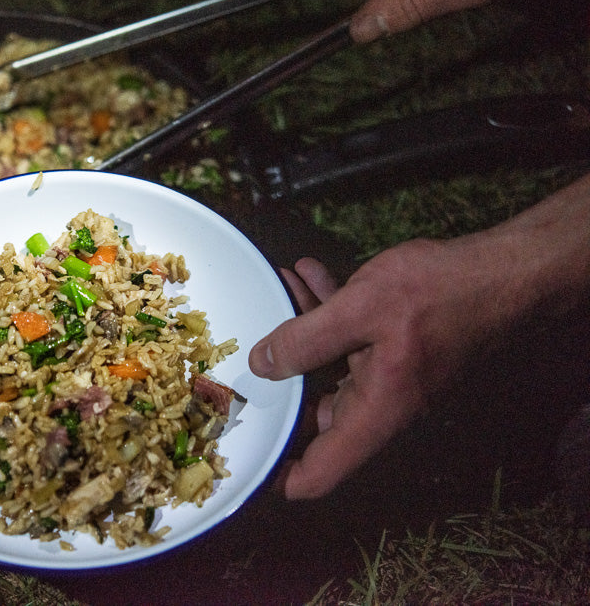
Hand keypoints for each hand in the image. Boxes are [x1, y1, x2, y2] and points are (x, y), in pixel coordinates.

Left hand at [250, 173, 589, 498]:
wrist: (504, 273)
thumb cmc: (442, 293)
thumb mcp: (359, 309)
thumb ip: (305, 340)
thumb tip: (262, 365)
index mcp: (375, 413)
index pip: (322, 472)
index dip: (282, 476)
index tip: (250, 460)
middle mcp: (381, 406)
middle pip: (314, 416)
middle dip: (278, 383)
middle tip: (245, 353)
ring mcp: (388, 379)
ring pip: (327, 368)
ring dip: (299, 333)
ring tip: (280, 290)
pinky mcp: (393, 352)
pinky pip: (349, 341)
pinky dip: (326, 314)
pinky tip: (309, 274)